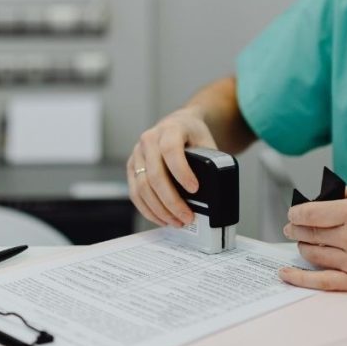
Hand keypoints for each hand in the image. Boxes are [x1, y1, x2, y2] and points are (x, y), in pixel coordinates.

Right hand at [127, 107, 217, 227]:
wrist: (178, 124)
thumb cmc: (193, 135)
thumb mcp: (206, 141)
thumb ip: (210, 162)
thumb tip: (215, 193)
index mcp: (170, 129)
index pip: (171, 150)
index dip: (181, 171)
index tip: (194, 189)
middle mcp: (149, 140)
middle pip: (155, 175)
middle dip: (171, 200)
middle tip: (187, 216)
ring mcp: (137, 153)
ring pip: (142, 187)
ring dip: (160, 209)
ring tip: (177, 222)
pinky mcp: (131, 167)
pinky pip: (135, 192)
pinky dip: (148, 210)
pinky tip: (162, 218)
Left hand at [279, 186, 346, 292]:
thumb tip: (325, 194)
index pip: (311, 212)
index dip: (296, 212)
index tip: (293, 212)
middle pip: (310, 232)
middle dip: (295, 227)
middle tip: (291, 225)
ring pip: (314, 254)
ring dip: (302, 246)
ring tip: (301, 240)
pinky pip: (323, 282)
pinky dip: (301, 278)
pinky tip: (286, 273)